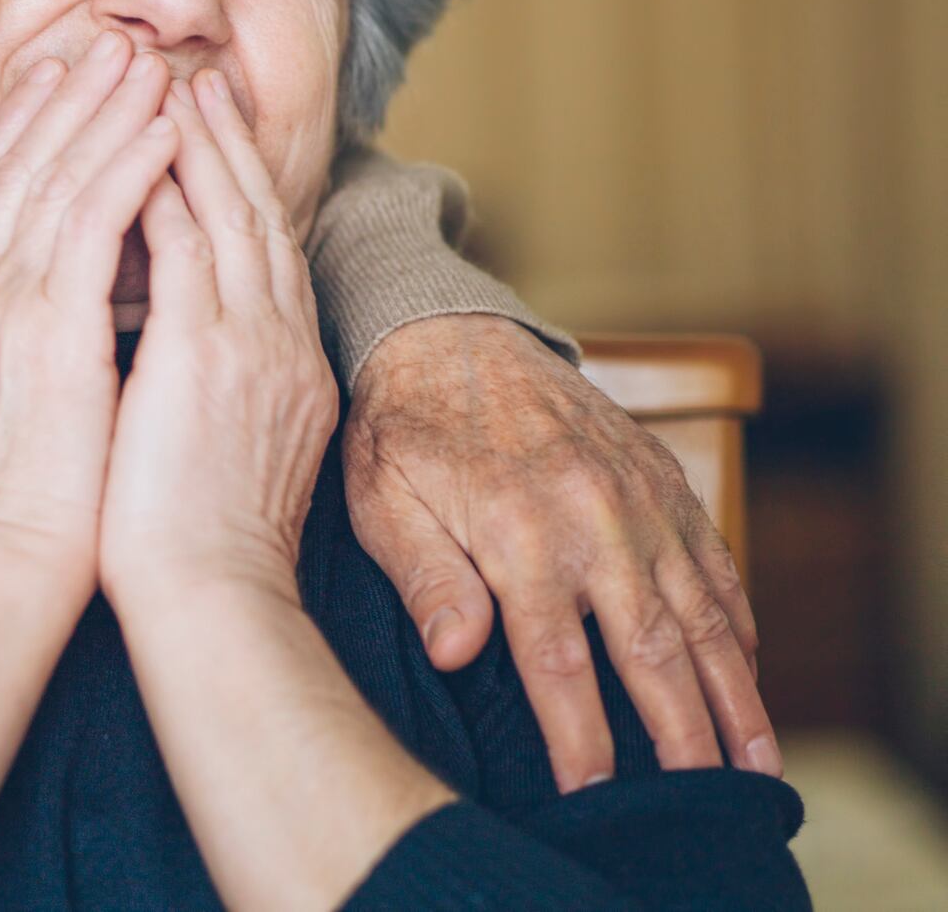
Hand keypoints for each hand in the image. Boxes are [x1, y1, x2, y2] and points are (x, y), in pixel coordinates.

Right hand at [0, 30, 174, 577]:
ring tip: (146, 64)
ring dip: (103, 113)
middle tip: (102, 41)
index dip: (16, 129)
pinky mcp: (44, 326)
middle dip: (62, 98)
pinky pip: (89, 222)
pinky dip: (127, 166)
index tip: (47, 77)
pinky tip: (163, 130)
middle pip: (13, 167)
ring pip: (53, 179)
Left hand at [101, 71, 337, 604]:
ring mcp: (252, 345)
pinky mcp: (210, 357)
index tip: (201, 131)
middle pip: (256, 216)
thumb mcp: (196, 440)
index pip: (256, 251)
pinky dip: (170, 193)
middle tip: (197, 77)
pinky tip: (145, 149)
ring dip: (199, 145)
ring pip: (230, 216)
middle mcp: (279, 342)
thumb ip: (173, 374)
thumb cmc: (182, 540)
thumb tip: (128, 338)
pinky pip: (191, 249)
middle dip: (225, 142)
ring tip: (172, 85)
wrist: (210, 605)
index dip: (231, 184)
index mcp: (279, 363)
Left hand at [344, 314, 777, 789]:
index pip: (558, 662)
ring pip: (702, 612)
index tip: (593, 794)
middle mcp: (592, 518)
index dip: (581, 737)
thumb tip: (456, 654)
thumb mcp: (381, 500)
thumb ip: (424, 577)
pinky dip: (737, 622)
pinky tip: (746, 672)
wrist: (445, 333)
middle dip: (683, 737)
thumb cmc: (399, 429)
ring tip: (755, 764)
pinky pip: (714, 561)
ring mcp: (637, 497)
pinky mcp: (660, 478)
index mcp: (518, 533)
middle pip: (651, 650)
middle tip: (705, 803)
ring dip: (734, 693)